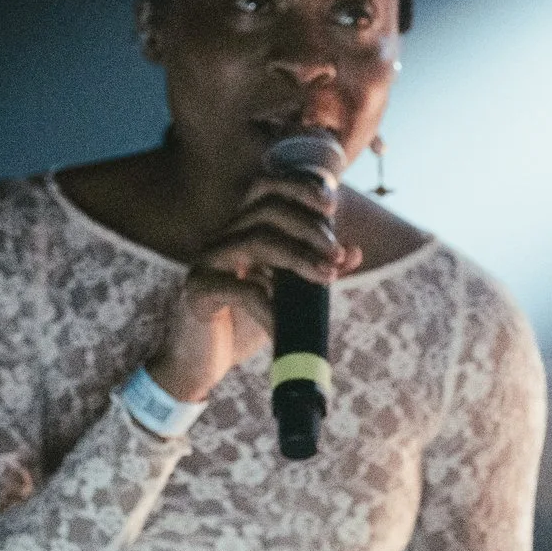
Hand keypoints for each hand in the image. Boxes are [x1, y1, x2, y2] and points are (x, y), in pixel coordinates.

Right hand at [146, 170, 360, 402]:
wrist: (203, 364)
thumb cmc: (246, 324)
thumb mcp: (289, 296)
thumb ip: (317, 271)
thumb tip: (354, 252)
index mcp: (241, 231)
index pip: (266, 188)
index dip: (298, 187)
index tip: (331, 205)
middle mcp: (222, 238)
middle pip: (267, 210)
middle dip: (309, 228)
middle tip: (337, 255)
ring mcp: (206, 261)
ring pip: (257, 241)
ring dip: (300, 258)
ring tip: (326, 279)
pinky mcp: (197, 290)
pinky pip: (242, 289)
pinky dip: (272, 306)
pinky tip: (285, 326)